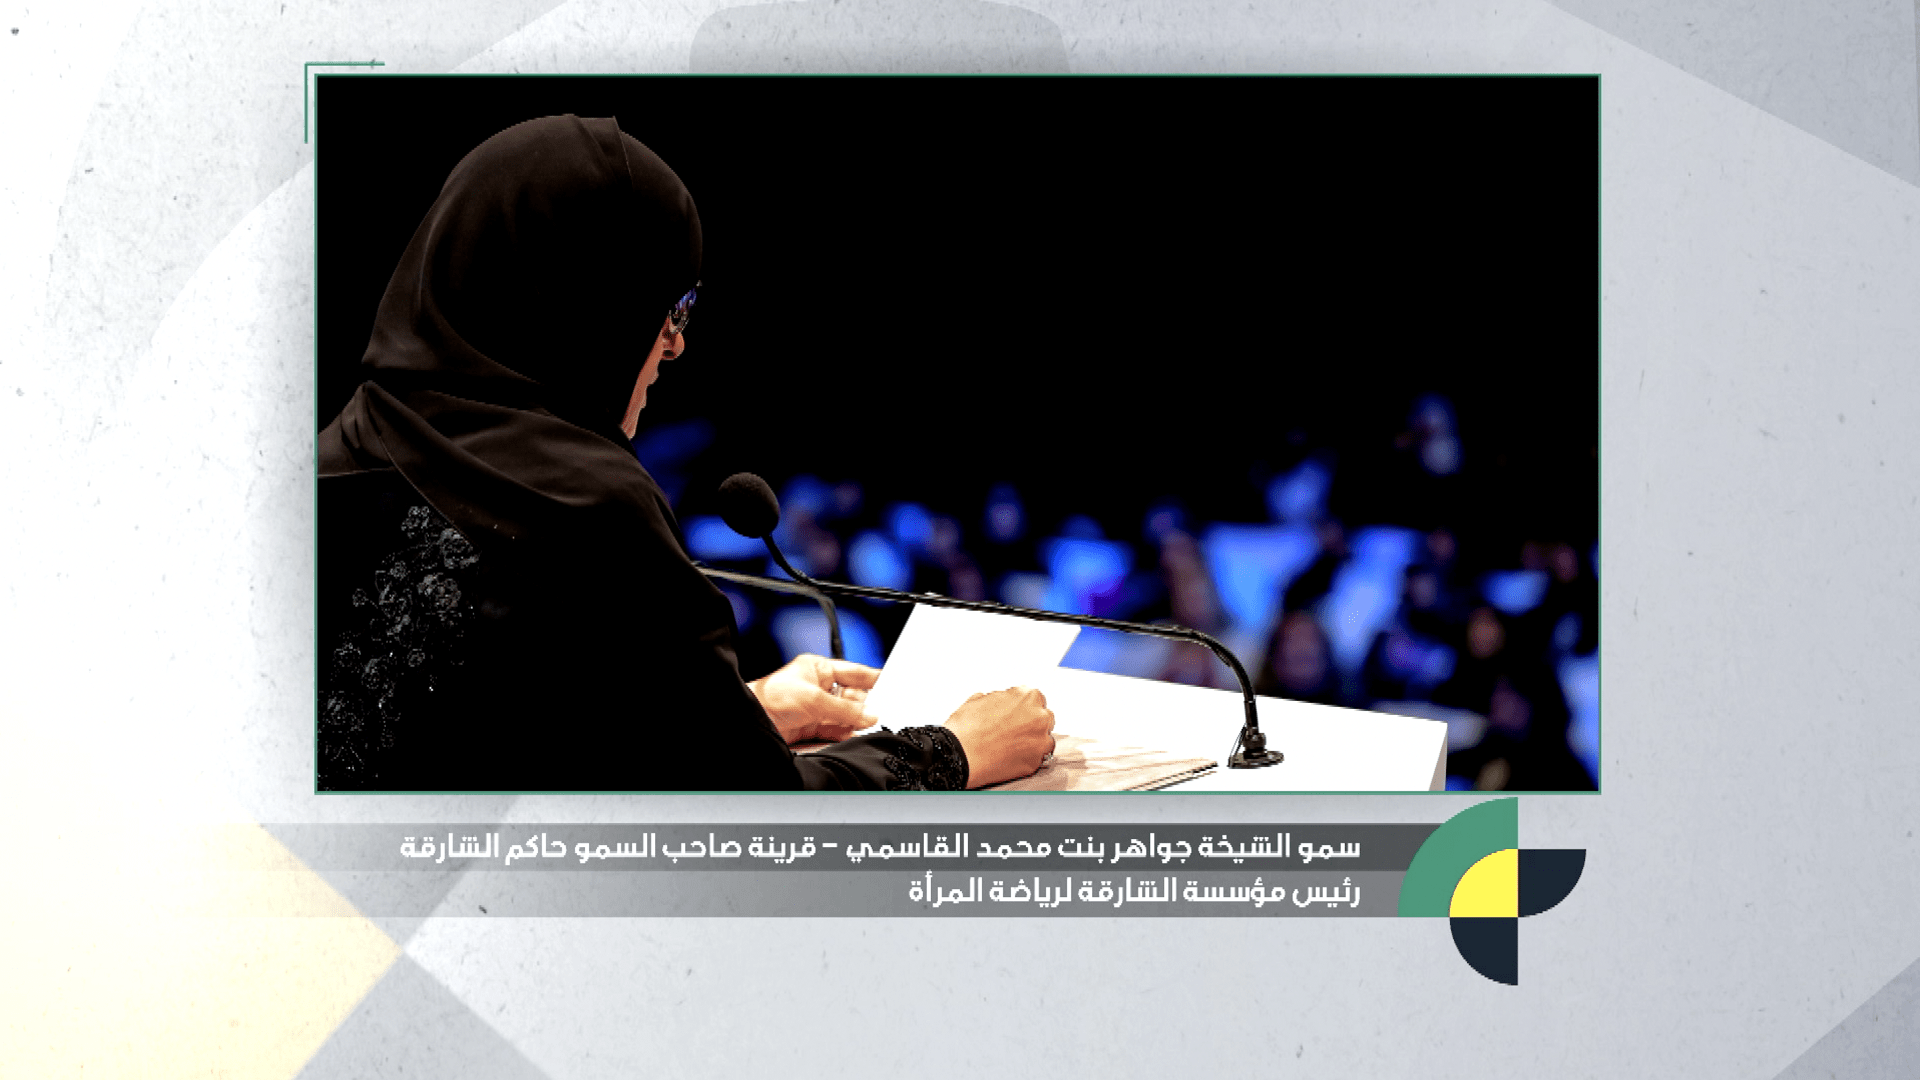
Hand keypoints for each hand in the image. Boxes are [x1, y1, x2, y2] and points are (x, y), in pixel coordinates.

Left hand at [748, 654, 880, 744]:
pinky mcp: (813, 727)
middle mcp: (820, 687)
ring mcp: (817, 708)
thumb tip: (869, 714)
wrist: (751, 721)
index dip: (873, 679)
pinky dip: (847, 733)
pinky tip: (856, 735)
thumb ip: (844, 709)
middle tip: (878, 714)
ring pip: (847, 715)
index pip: (854, 672)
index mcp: (819, 669)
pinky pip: (838, 730)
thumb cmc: (770, 698)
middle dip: (865, 705)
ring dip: (857, 721)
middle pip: (853, 696)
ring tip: (869, 726)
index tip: (891, 685)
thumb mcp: (814, 699)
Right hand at [941, 687, 1056, 788]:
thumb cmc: (966, 728)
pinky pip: (1039, 758)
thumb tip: (1001, 701)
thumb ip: (999, 698)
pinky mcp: (1036, 762)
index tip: (1015, 715)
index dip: (1022, 708)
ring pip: (1044, 739)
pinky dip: (1028, 758)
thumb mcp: (980, 699)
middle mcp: (1039, 716)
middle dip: (1031, 723)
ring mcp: (1040, 741)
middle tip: (1013, 731)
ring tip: (1012, 746)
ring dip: (1033, 741)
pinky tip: (1012, 757)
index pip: (1035, 699)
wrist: (959, 754)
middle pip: (1044, 718)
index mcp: (1028, 696)